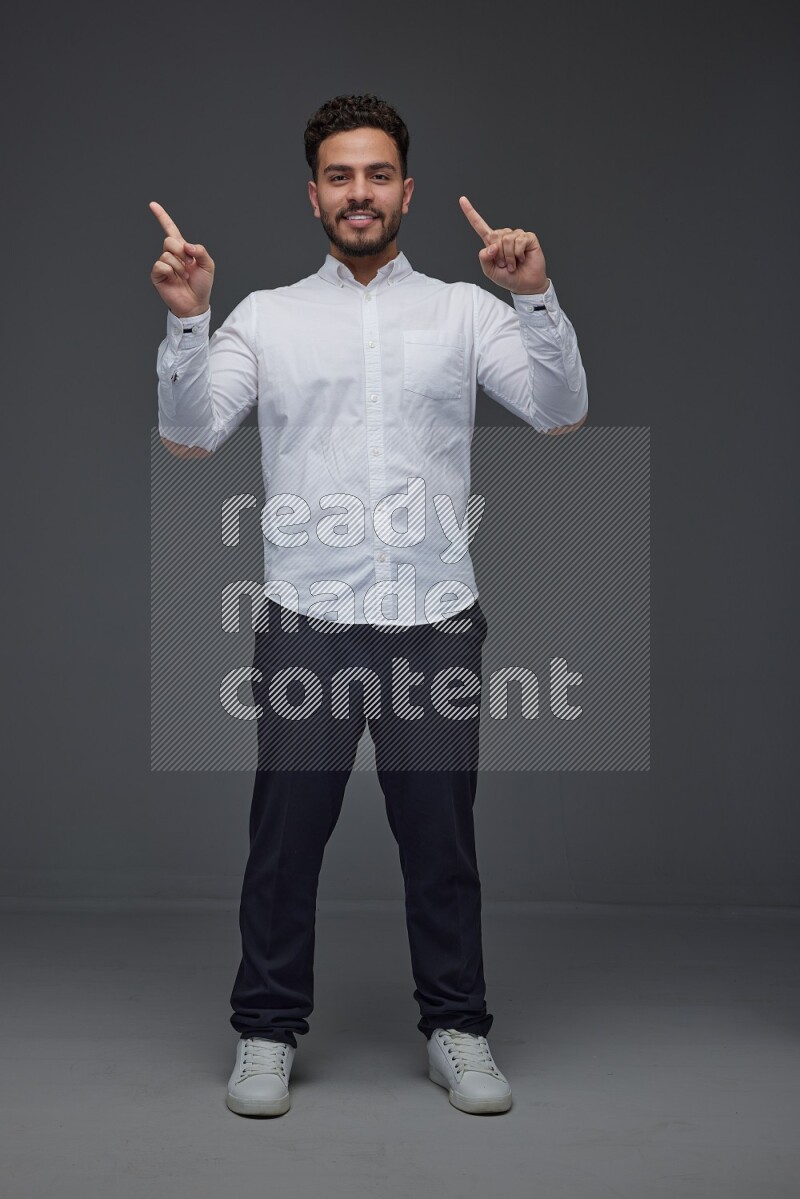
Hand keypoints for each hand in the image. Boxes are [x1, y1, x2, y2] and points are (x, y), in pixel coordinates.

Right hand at [149, 201, 214, 317]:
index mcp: (182, 249)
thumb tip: (186, 246)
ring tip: (184, 276)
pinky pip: (161, 265)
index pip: (170, 229)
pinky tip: (175, 279)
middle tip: (188, 265)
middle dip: (181, 252)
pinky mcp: (157, 275)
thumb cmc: (202, 285)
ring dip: (179, 266)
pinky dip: (171, 271)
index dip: (162, 217)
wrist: (196, 304)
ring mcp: (163, 265)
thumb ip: (200, 251)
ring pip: (167, 254)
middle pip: (169, 241)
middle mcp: (170, 255)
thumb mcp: (208, 265)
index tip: (153, 204)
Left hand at [459, 195, 547, 293]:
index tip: (462, 199)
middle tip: (504, 265)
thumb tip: (492, 246)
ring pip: (507, 239)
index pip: (479, 225)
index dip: (471, 213)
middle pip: (494, 235)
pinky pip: (520, 240)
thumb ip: (484, 258)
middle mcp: (504, 236)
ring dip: (509, 257)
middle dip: (499, 254)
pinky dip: (518, 253)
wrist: (525, 285)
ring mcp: (517, 235)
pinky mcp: (528, 237)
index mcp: (492, 243)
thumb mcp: (490, 271)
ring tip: (513, 264)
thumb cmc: (508, 278)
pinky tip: (522, 258)